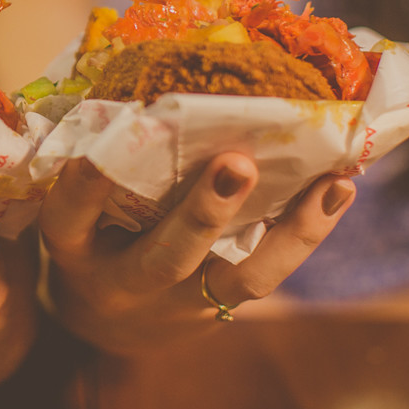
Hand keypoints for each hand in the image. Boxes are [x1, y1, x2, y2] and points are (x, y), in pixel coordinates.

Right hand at [40, 153, 355, 355]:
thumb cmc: (92, 240)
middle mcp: (126, 282)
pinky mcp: (221, 307)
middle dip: (204, 213)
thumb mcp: (75, 212)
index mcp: (76, 248)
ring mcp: (180, 303)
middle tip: (237, 163)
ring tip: (330, 182)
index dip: (82, 187)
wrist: (110, 324)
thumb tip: (134, 84)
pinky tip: (338, 189)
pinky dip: (306, 231)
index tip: (95, 152)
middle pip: (166, 257)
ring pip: (238, 277)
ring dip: (287, 230)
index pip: (69, 217)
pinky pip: (267, 275)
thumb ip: (94, 168)